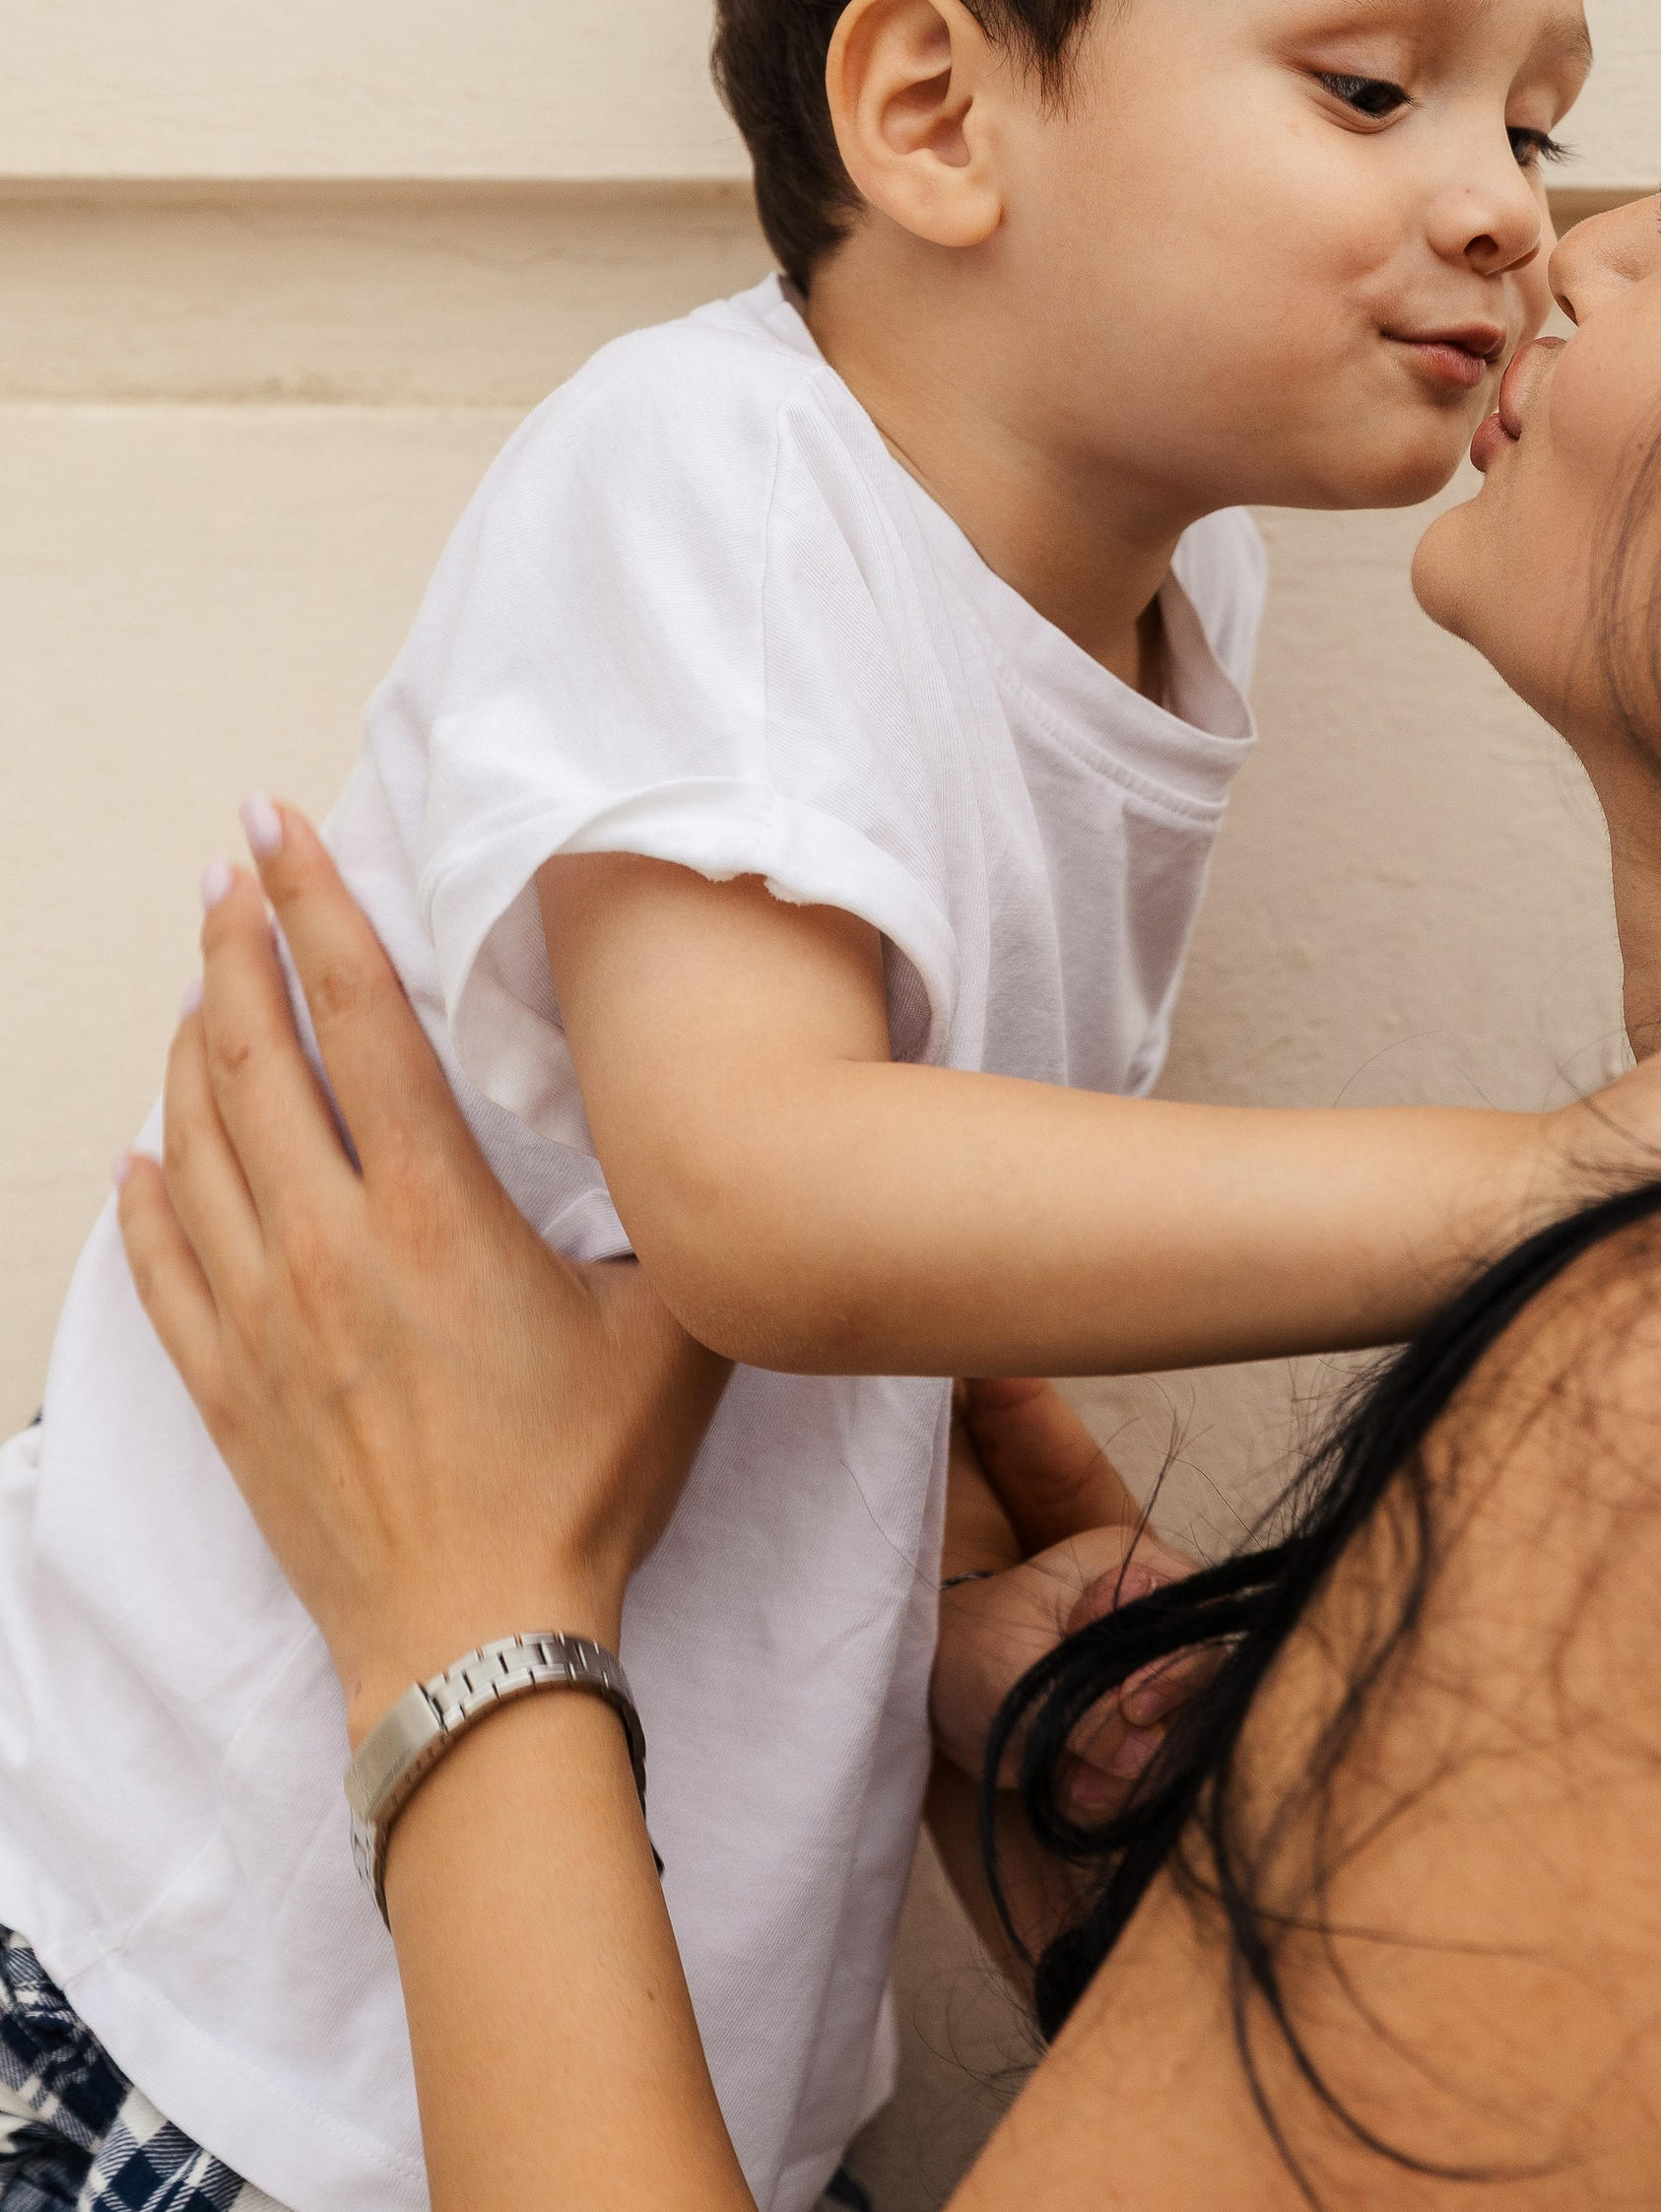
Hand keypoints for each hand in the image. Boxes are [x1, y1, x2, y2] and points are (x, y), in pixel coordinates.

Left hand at [117, 801, 731, 1746]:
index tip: (281, 832)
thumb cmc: (582, 1489)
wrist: (476, 1646)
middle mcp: (331, 1247)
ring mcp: (261, 1321)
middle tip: (230, 872)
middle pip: (253, 1056)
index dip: (316, 909)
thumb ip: (673, 1228)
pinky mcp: (225, 1392)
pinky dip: (147, 1191)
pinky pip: (158, 1264)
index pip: (359, 1019)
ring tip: (199, 980)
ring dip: (189, 1046)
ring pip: (193, 1144)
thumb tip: (697, 1152)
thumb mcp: (672, 1333)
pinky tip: (145, 1150)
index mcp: (437, 1215)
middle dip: (234, 945)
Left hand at [934, 1376, 1204, 1819]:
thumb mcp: (1018, 1674)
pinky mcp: (1134, 1725)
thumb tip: (1149, 1746)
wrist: (938, 1693)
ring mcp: (1147, 1674)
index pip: (1197, 1614)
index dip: (1179, 1665)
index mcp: (1133, 1569)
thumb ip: (1086, 1710)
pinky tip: (1071, 1788)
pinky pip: (1151, 1767)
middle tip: (1100, 1758)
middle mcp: (1152, 1620)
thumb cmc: (971, 1651)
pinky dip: (1115, 1790)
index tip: (1133, 1705)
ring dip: (1129, 1773)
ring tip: (1072, 1781)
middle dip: (1153, 1730)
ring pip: (1181, 1733)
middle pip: (1201, 1680)